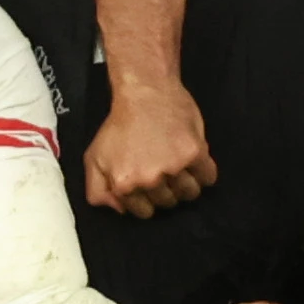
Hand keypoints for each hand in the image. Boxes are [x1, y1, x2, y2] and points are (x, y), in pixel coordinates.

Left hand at [86, 73, 215, 217]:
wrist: (144, 91)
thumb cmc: (120, 123)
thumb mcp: (95, 157)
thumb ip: (98, 190)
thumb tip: (119, 210)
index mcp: (124, 183)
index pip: (144, 212)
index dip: (147, 199)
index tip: (150, 186)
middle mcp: (149, 179)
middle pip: (168, 203)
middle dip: (166, 190)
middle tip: (163, 171)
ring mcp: (173, 167)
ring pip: (189, 193)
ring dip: (187, 184)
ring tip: (180, 167)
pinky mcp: (194, 153)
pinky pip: (208, 177)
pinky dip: (205, 173)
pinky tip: (196, 163)